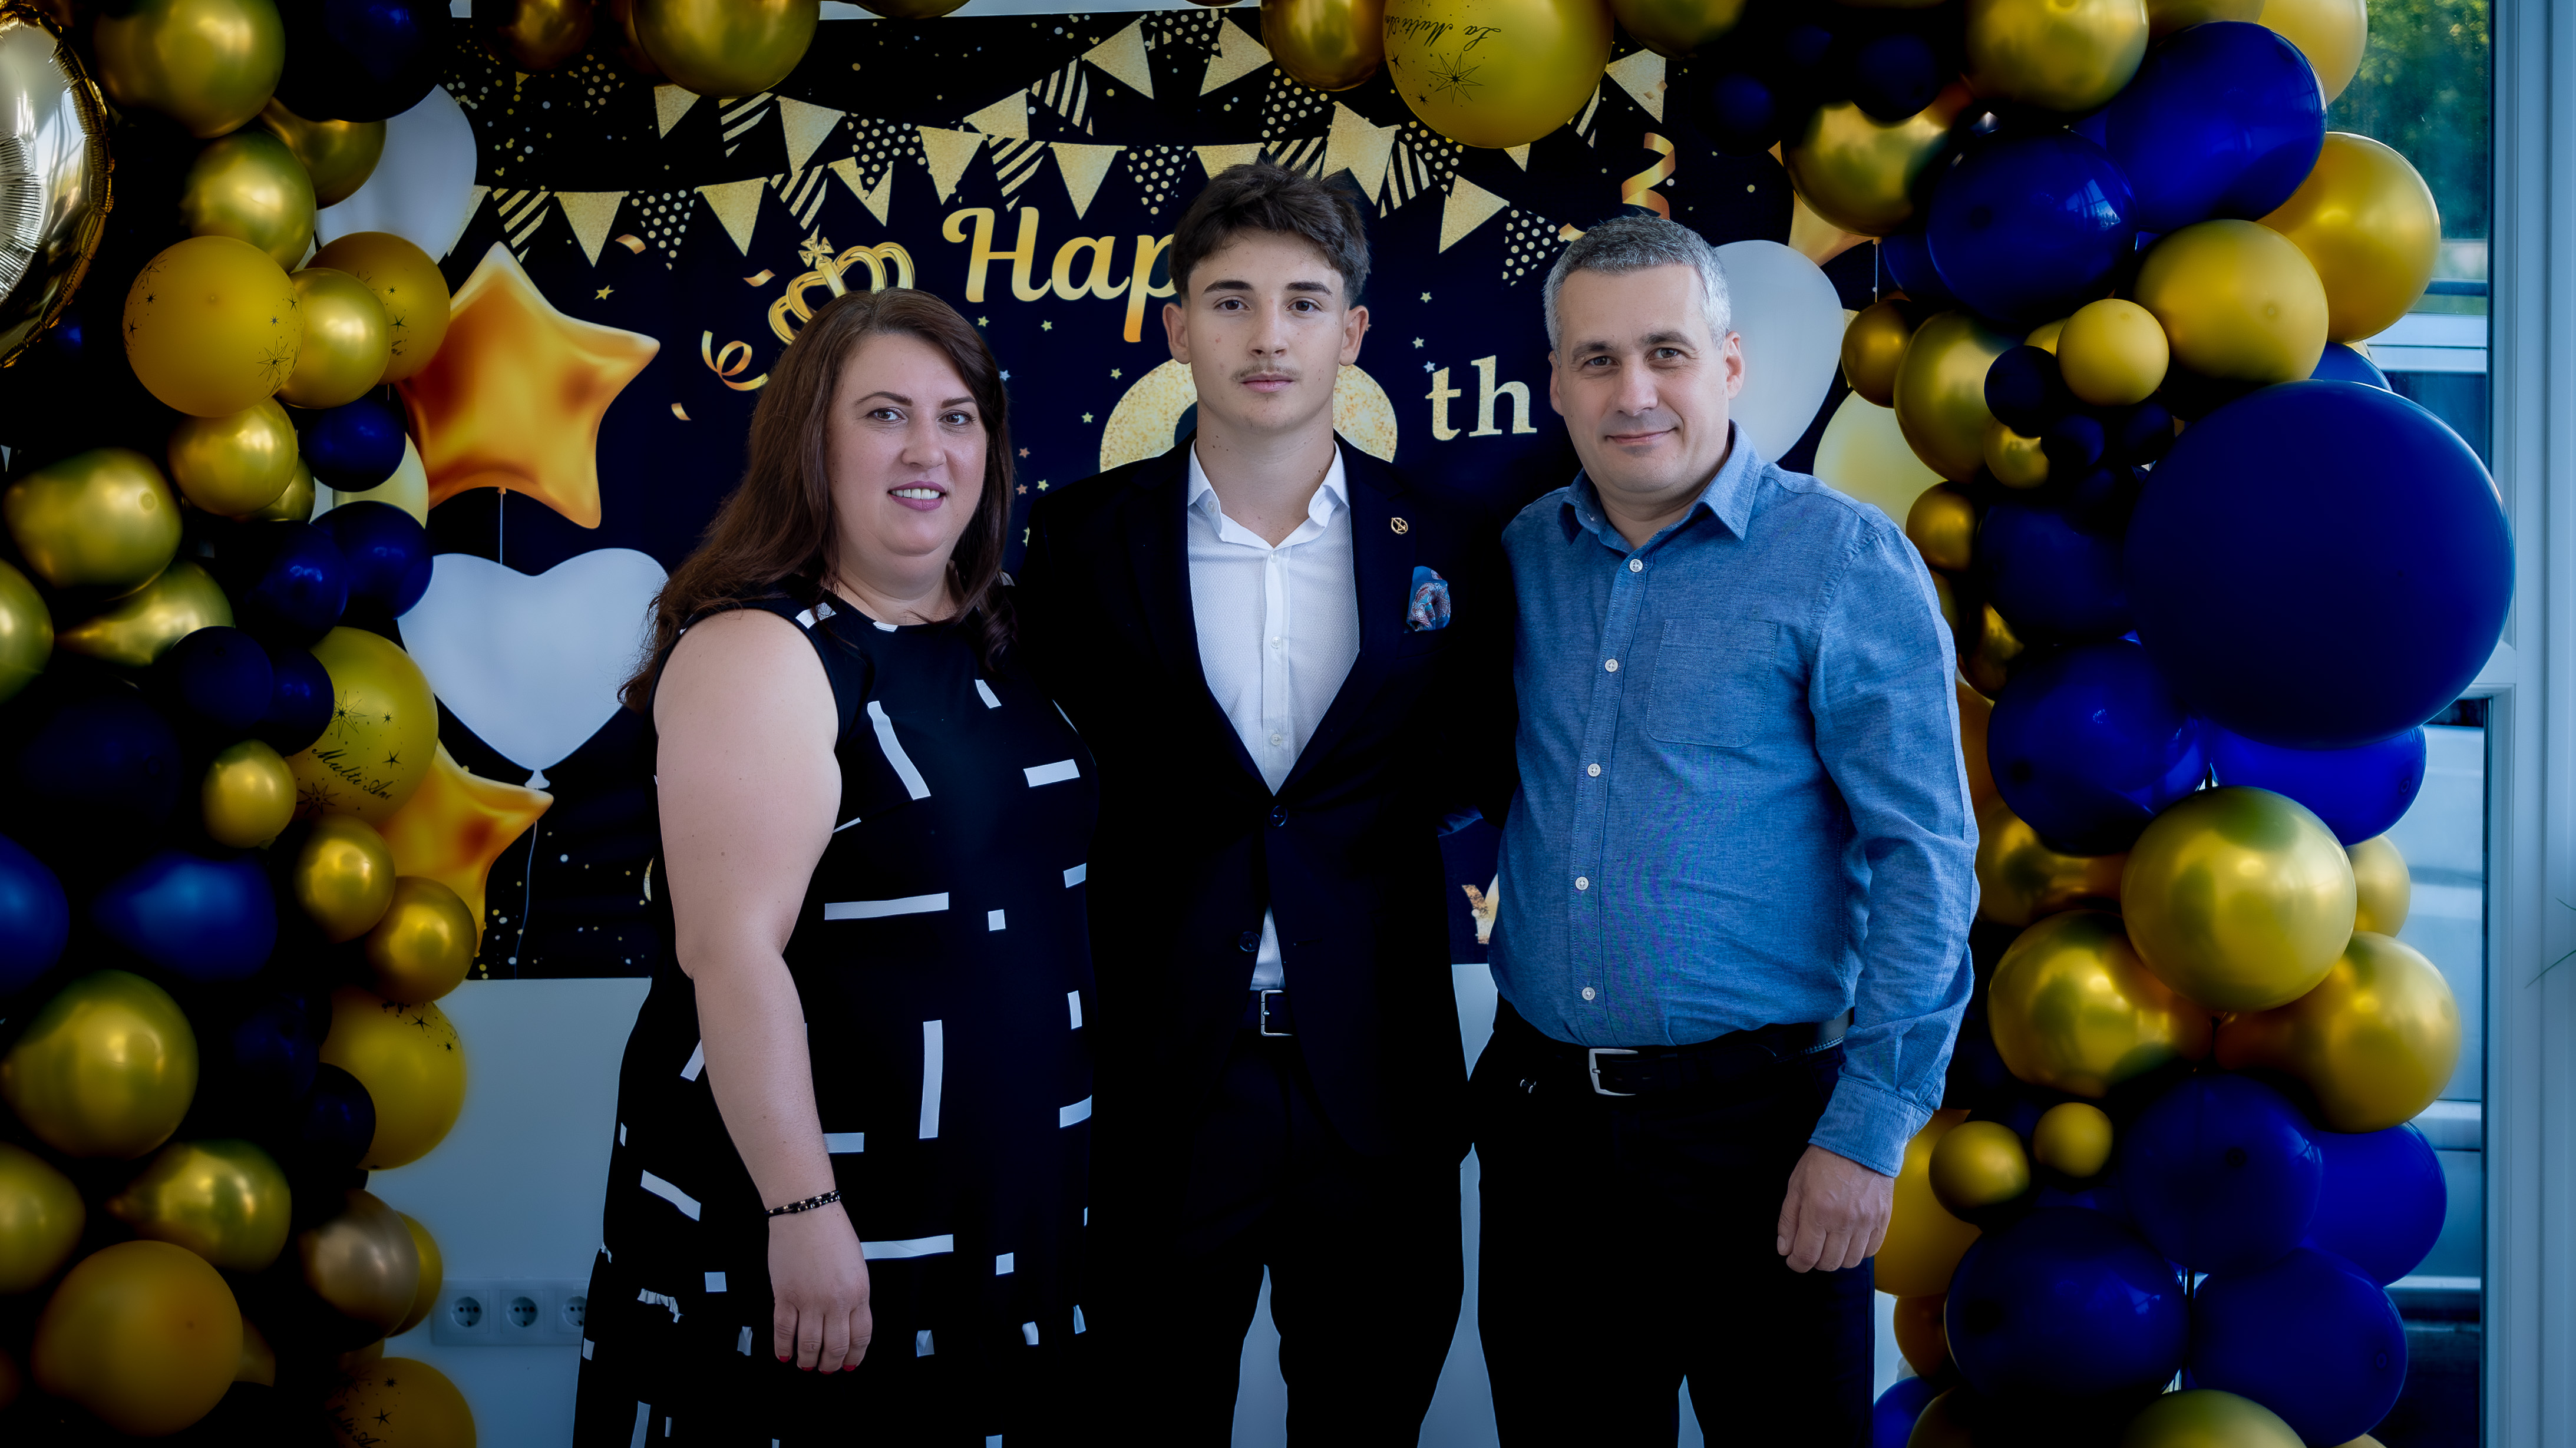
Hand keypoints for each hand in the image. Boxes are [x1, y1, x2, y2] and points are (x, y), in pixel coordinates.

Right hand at [769, 1202, 872, 1371]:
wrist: (806, 1212)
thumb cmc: (832, 1232)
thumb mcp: (856, 1266)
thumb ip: (854, 1294)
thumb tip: (846, 1322)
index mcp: (859, 1292)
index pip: (861, 1336)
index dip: (854, 1356)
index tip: (849, 1364)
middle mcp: (837, 1300)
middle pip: (836, 1346)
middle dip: (830, 1364)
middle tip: (825, 1369)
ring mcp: (810, 1300)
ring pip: (810, 1345)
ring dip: (807, 1361)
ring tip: (805, 1364)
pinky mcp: (785, 1296)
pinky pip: (784, 1331)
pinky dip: (783, 1347)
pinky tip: (784, 1354)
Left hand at [1776, 1144, 1894, 1273]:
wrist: (1860, 1142)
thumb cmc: (1824, 1161)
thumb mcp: (1796, 1186)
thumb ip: (1788, 1220)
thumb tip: (1785, 1249)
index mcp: (1818, 1212)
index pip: (1806, 1256)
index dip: (1796, 1264)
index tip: (1794, 1260)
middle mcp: (1844, 1221)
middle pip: (1829, 1263)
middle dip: (1815, 1261)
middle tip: (1811, 1248)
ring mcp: (1866, 1222)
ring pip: (1850, 1261)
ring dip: (1836, 1258)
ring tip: (1830, 1243)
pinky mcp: (1882, 1220)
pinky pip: (1870, 1251)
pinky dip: (1857, 1251)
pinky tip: (1849, 1240)